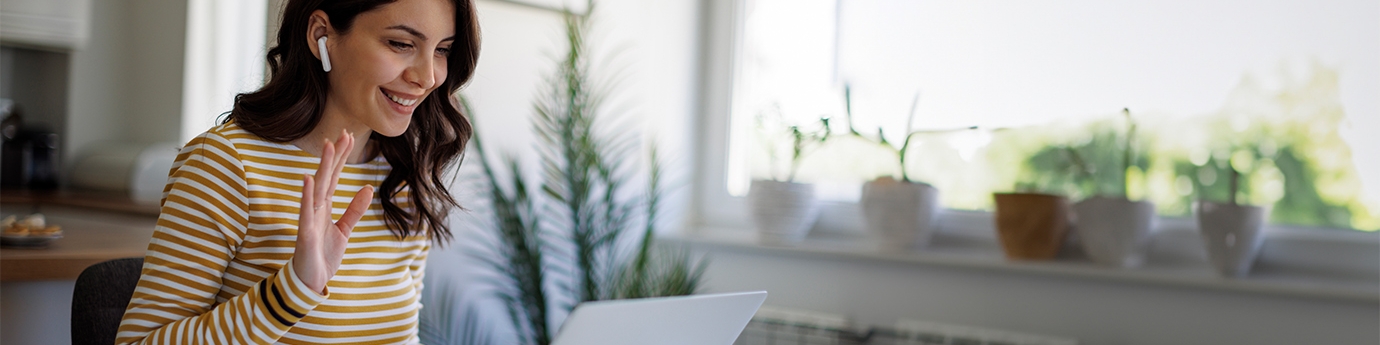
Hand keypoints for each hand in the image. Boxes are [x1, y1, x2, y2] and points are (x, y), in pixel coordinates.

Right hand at [293, 130, 374, 293]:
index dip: (342, 158)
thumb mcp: (344, 230)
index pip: (335, 177)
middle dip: (335, 156)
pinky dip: (307, 195)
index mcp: (325, 207)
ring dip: (323, 167)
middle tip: (344, 133)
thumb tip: (368, 188)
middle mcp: (315, 208)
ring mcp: (309, 218)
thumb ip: (354, 210)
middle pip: (327, 177)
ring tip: (329, 146)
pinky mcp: (305, 232)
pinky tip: (308, 178)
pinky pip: (305, 211)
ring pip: (317, 188)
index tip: (349, 137)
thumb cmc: (323, 255)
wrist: (311, 281)